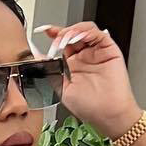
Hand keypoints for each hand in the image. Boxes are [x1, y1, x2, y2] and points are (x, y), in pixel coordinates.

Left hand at [37, 21, 142, 140]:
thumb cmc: (89, 107)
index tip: (42, 30)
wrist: (107, 115)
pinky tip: (79, 38)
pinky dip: (87, 32)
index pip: (62, 43)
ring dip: (73, 30)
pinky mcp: (109, 50)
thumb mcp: (62, 89)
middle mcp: (84, 56)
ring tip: (66, 39)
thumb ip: (50, 73)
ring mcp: (97, 52)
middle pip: (73, 33)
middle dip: (62, 33)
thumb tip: (37, 59)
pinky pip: (98, 34)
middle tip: (56, 41)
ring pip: (85, 30)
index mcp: (72, 64)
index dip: (53, 34)